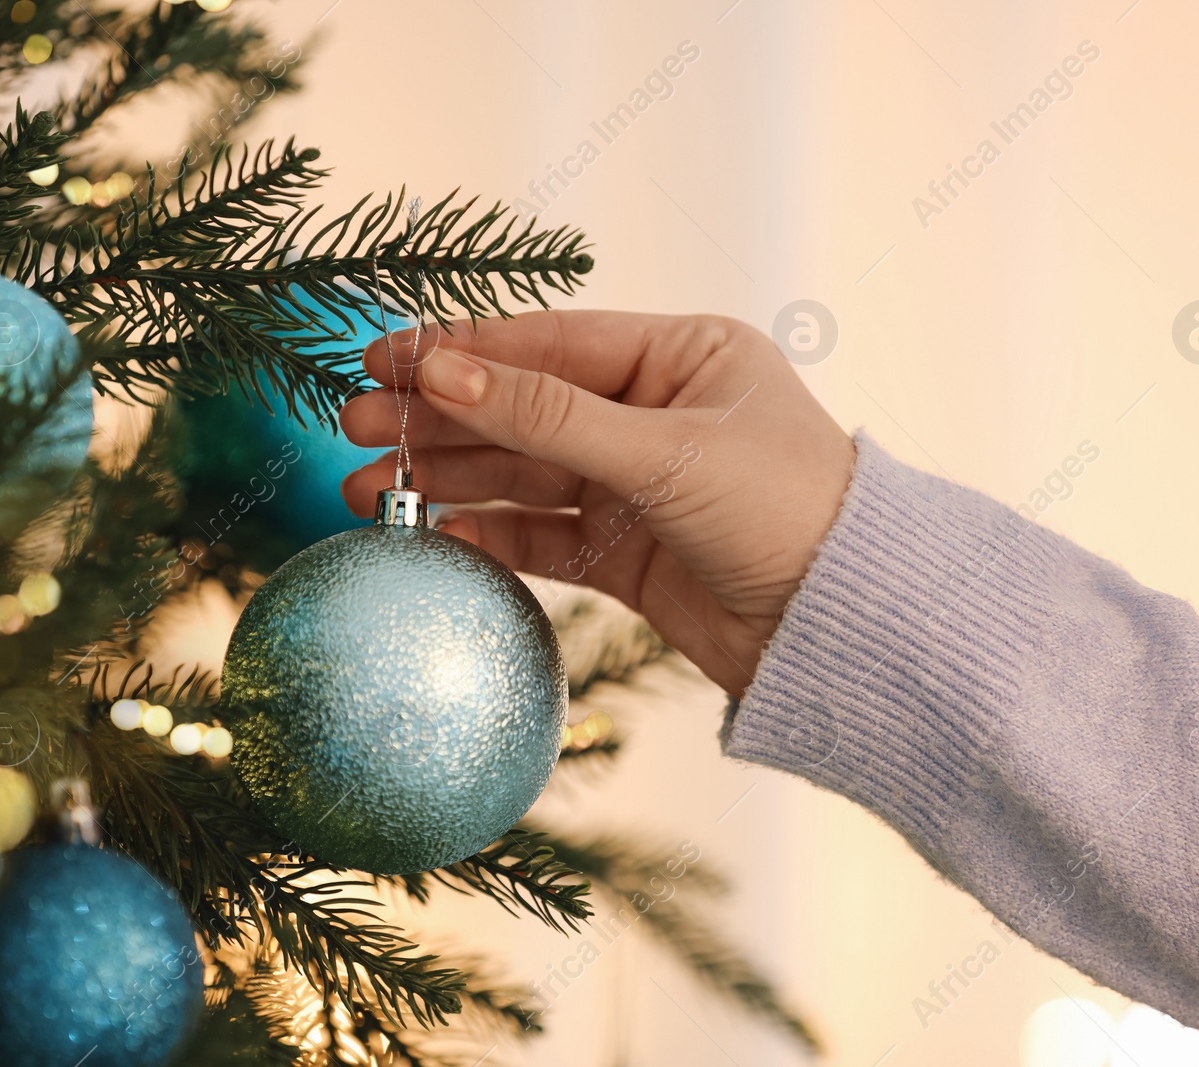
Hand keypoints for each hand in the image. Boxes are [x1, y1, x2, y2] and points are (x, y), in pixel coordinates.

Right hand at [340, 311, 854, 696]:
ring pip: (524, 474)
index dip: (461, 350)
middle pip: (524, 407)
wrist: (844, 629)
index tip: (381, 358)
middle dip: (439, 418)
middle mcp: (655, 413)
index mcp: (682, 358)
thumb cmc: (783, 510)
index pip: (549, 344)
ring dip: (448, 479)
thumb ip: (548, 417)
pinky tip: (433, 535)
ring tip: (365, 489)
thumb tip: (443, 373)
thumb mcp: (663, 452)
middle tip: (354, 427)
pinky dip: (489, 536)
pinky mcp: (629, 554)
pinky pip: (543, 536)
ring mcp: (638, 485)